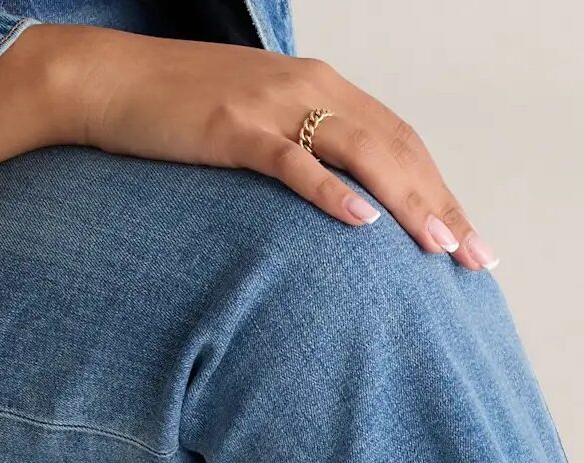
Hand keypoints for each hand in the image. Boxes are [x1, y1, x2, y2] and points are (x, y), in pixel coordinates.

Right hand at [0, 25, 497, 267]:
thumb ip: (311, 153)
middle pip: (395, 148)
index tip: (472, 244)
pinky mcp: (235, 128)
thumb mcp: (264, 127)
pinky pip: (293, 161)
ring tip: (439, 247)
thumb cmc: (186, 114)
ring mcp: (273, 105)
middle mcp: (309, 87)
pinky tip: (360, 223)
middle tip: (476, 260)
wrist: (108, 81)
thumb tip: (351, 208)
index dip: (443, 191)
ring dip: (406, 201)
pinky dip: (330, 190)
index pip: (402, 142)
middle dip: (441, 205)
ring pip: (360, 152)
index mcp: (322, 87)